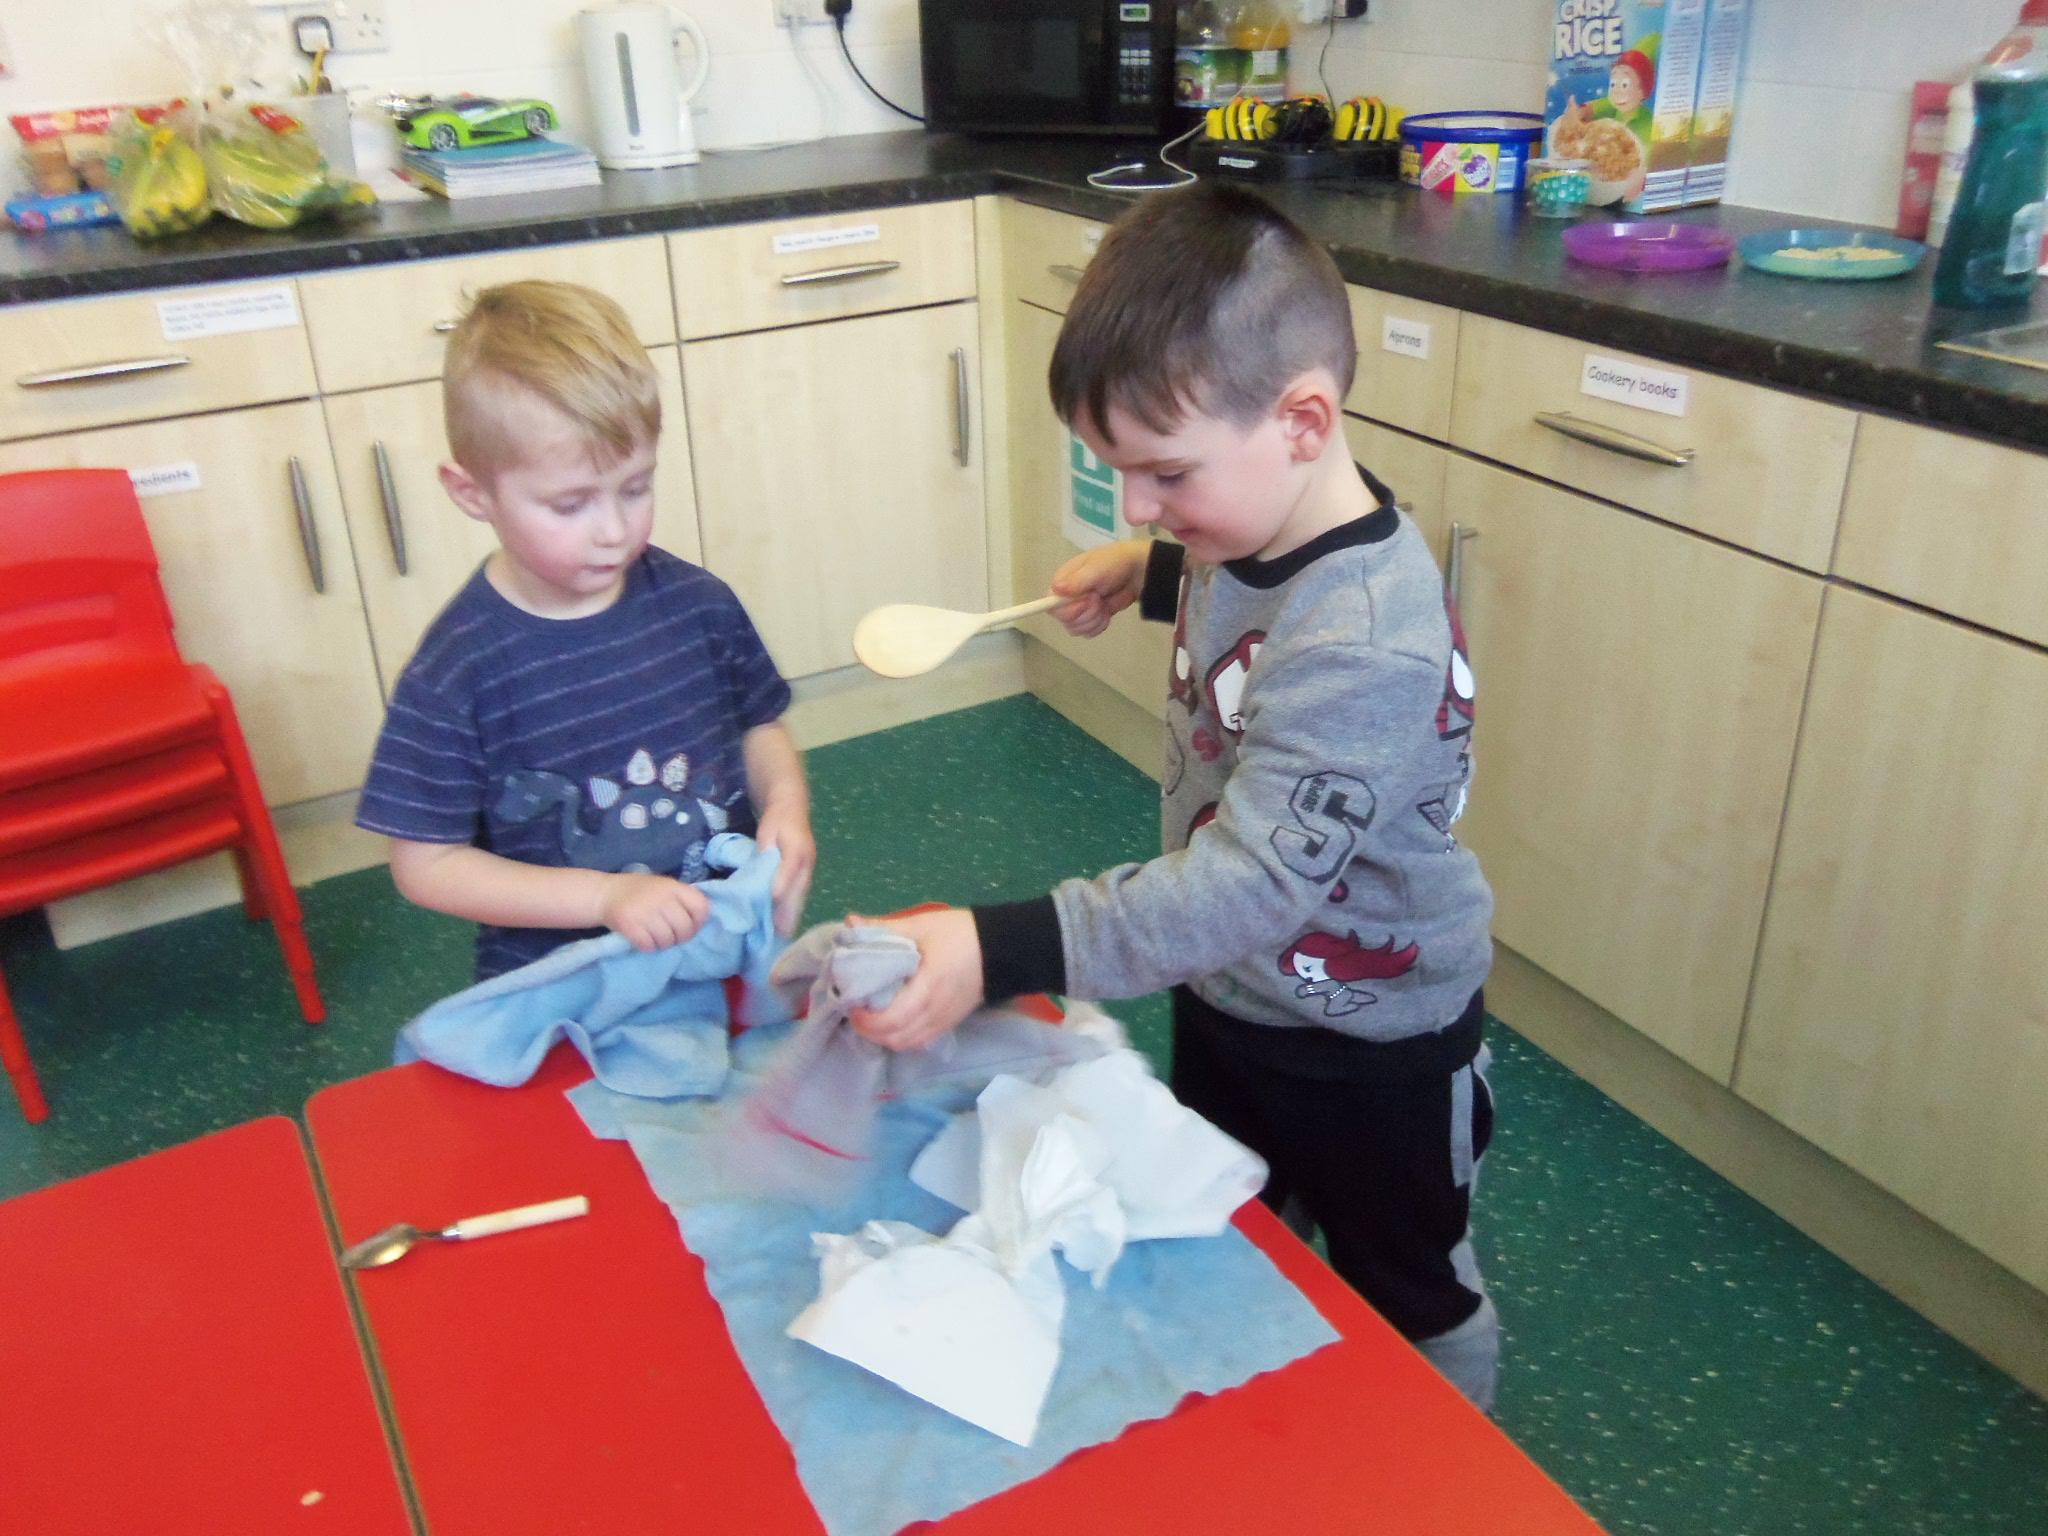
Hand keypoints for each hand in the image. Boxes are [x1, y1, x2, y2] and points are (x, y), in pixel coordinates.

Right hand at [601, 872, 710, 950]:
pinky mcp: (629, 925)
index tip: (690, 926)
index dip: (699, 921)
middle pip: (685, 928)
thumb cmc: (639, 892)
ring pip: (667, 940)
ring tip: (655, 937)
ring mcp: (644, 911)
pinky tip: (643, 939)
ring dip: (663, 944)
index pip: (701, 907)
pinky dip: (648, 946)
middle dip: (680, 938)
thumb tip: (699, 922)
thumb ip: (681, 899)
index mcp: (673, 886)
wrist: (604, 893)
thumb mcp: (663, 886)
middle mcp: (661, 897)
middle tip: (671, 936)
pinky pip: (648, 945)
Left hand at [754, 796, 816, 936]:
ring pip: (801, 896)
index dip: (782, 887)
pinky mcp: (805, 874)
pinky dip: (793, 909)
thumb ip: (767, 848)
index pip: (790, 871)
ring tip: (782, 936)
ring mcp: (808, 870)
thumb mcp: (768, 829)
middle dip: (789, 913)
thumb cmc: (777, 820)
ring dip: (792, 915)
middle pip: (799, 891)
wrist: (792, 806)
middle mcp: (807, 863)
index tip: (774, 903)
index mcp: (798, 850)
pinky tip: (785, 923)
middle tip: (780, 934)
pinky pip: (800, 895)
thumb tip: (766, 864)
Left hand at [846, 908, 984, 1051]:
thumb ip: (884, 928)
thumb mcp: (921, 925)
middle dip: (869, 1029)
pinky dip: (900, 1037)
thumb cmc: (960, 935)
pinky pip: (919, 1042)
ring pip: (906, 1044)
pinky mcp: (948, 1025)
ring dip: (883, 1036)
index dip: (866, 1019)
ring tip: (871, 1016)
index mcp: (928, 987)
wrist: (1001, 949)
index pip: (891, 1019)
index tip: (852, 1003)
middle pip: (895, 1038)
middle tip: (855, 1009)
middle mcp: (935, 1012)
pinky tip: (892, 1022)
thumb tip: (850, 923)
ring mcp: (943, 1022)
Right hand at [1050, 539, 1148, 638]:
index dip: (1065, 609)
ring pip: (1075, 629)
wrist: (1136, 572)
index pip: (1051, 604)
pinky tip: (1106, 613)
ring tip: (1104, 604)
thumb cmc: (1114, 564)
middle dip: (1085, 613)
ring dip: (1093, 620)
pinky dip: (1099, 626)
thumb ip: (1077, 581)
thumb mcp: (1096, 569)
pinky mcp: (1089, 620)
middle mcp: (1066, 598)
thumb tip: (1056, 589)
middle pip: (1064, 620)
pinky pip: (1087, 633)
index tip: (1082, 604)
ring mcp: (1078, 611)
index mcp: (1063, 582)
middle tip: (1098, 599)